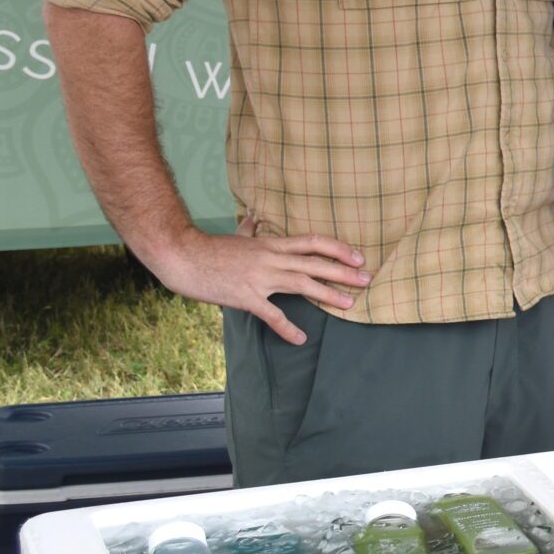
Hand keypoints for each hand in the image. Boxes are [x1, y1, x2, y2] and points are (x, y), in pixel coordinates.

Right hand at [140, 227, 371, 342]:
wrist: (185, 257)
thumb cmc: (210, 249)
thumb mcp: (236, 236)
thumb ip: (249, 228)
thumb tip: (252, 215)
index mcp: (272, 244)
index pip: (313, 242)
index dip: (338, 248)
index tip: (358, 256)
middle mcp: (272, 259)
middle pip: (315, 263)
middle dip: (344, 272)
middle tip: (368, 279)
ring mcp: (260, 278)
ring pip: (302, 284)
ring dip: (328, 295)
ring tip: (350, 304)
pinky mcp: (246, 297)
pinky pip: (271, 315)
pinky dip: (287, 328)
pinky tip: (300, 338)